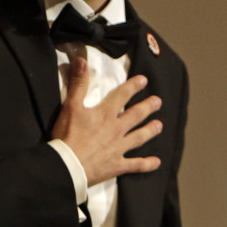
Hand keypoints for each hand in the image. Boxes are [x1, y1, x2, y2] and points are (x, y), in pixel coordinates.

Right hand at [50, 57, 161, 185]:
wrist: (68, 165)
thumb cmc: (67, 135)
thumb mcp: (70, 106)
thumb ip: (78, 84)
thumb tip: (81, 60)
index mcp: (105, 114)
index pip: (122, 95)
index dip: (133, 86)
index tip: (144, 80)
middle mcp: (116, 129)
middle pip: (136, 115)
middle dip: (148, 107)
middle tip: (158, 102)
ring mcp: (118, 148)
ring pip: (139, 137)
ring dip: (150, 131)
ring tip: (160, 126)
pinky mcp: (117, 165)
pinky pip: (135, 165)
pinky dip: (146, 164)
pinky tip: (156, 162)